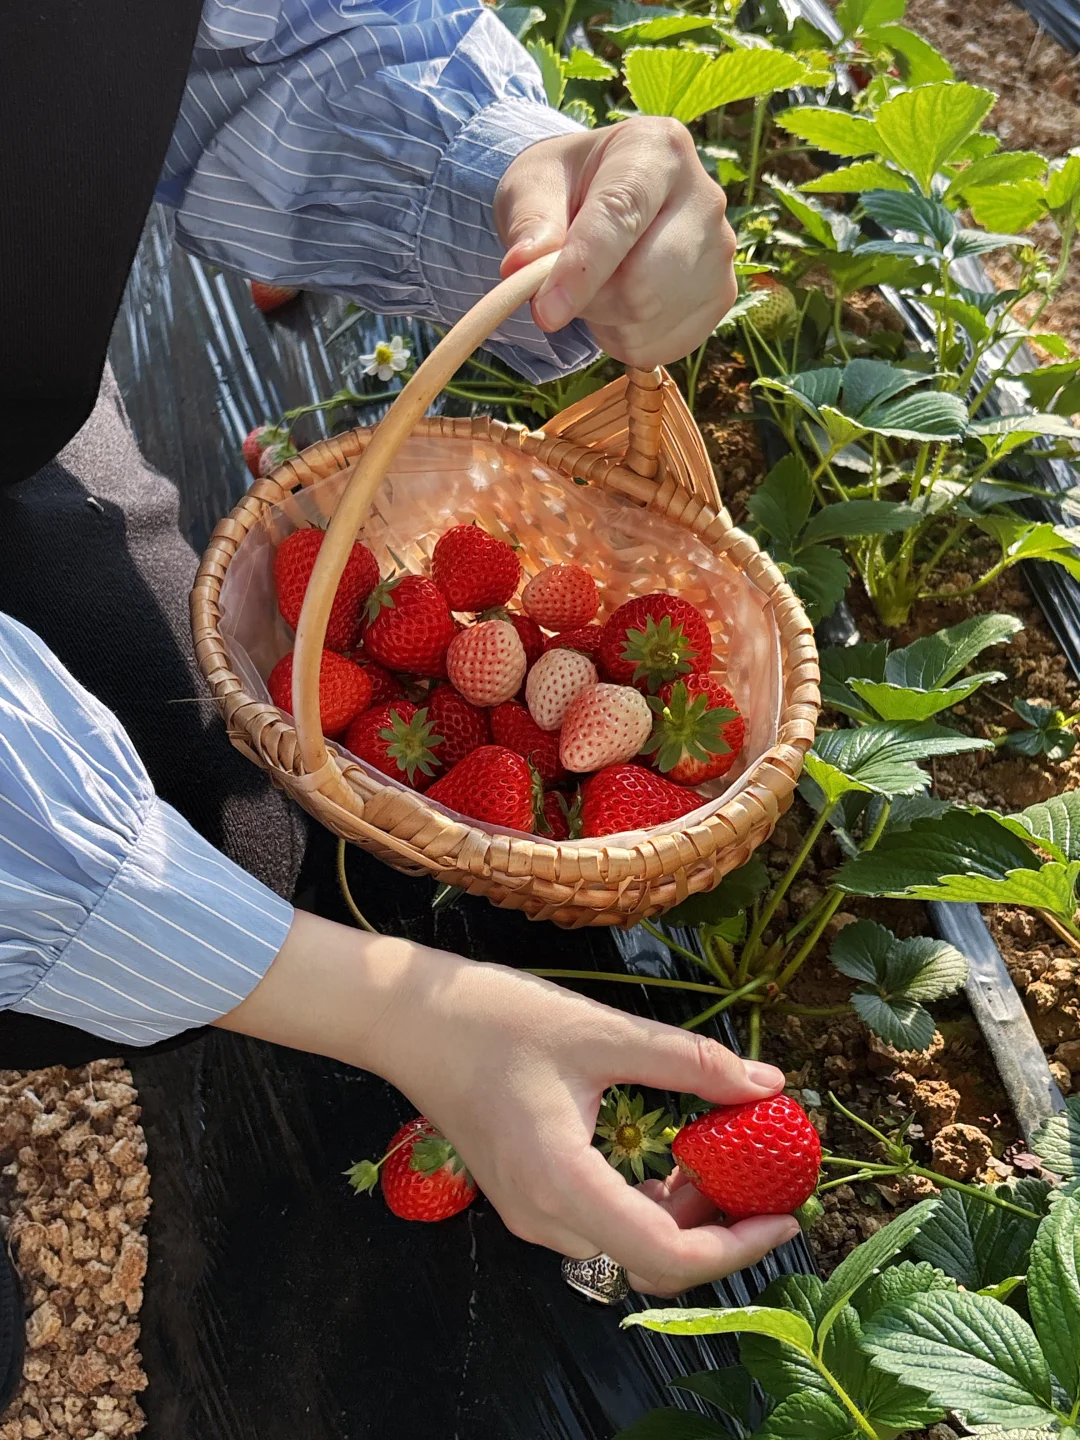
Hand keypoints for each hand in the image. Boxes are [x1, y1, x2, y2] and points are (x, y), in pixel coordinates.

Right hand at [221, 912, 798, 1295]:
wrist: (409, 1020)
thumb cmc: (496, 1019)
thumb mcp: (601, 1033)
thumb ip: (688, 1062)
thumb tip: (768, 1084)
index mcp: (562, 1184)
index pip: (666, 1254)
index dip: (737, 1246)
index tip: (787, 1215)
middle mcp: (544, 1217)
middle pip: (651, 1262)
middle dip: (720, 1235)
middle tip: (766, 1185)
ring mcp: (529, 1213)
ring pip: (627, 1247)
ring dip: (685, 1221)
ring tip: (727, 1162)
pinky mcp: (524, 1198)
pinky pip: (601, 1224)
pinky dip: (649, 1207)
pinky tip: (673, 1161)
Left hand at [494, 116, 736, 368]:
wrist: (601, 204)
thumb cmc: (564, 189)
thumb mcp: (531, 188)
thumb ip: (529, 223)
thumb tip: (523, 266)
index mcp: (657, 149)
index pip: (620, 215)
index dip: (581, 271)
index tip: (544, 312)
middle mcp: (704, 197)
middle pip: (644, 282)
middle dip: (590, 300)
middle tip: (562, 286)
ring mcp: (720, 251)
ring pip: (650, 319)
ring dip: (604, 321)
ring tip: (595, 288)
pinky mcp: (721, 296)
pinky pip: (662, 345)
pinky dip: (625, 339)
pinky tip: (619, 308)